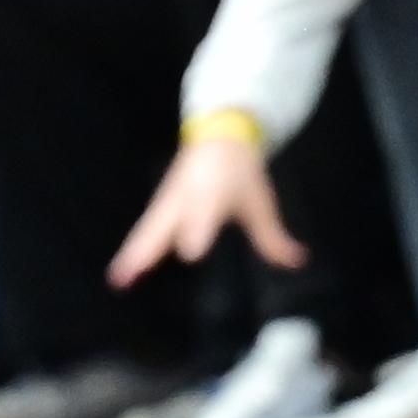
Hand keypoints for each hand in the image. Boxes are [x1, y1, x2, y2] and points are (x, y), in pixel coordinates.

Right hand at [112, 130, 303, 283]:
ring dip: (132, 254)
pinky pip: (144, 231)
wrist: (218, 137)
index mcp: (211, 194)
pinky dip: (133, 250)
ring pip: (146, 230)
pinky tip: (125, 272)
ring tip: (119, 279)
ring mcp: (167, 201)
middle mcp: (184, 198)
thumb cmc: (239, 171)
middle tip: (129, 276)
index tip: (190, 252)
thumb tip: (298, 261)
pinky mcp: (159, 207)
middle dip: (146, 249)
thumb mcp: (260, 203)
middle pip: (162, 225)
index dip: (196, 232)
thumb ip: (272, 237)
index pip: (202, 215)